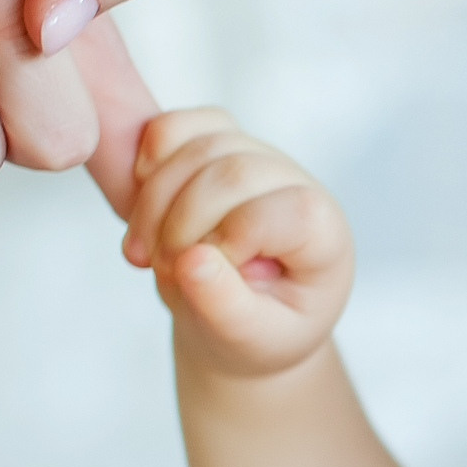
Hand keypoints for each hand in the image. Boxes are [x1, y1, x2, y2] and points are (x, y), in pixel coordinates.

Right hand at [80, 29, 354, 379]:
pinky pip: (175, 126)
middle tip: (161, 271)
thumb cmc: (258, 331)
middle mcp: (297, 184)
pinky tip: (142, 206)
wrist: (242, 316)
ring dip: (154, 202)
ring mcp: (257, 156)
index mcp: (323, 234)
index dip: (226, 242)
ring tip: (146, 254)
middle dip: (179, 224)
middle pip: (231, 172)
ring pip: (198, 145)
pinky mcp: (218, 142)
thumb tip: (193, 262)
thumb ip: (228, 309)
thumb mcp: (251, 339)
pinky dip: (146, 160)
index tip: (201, 281)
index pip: (276, 212)